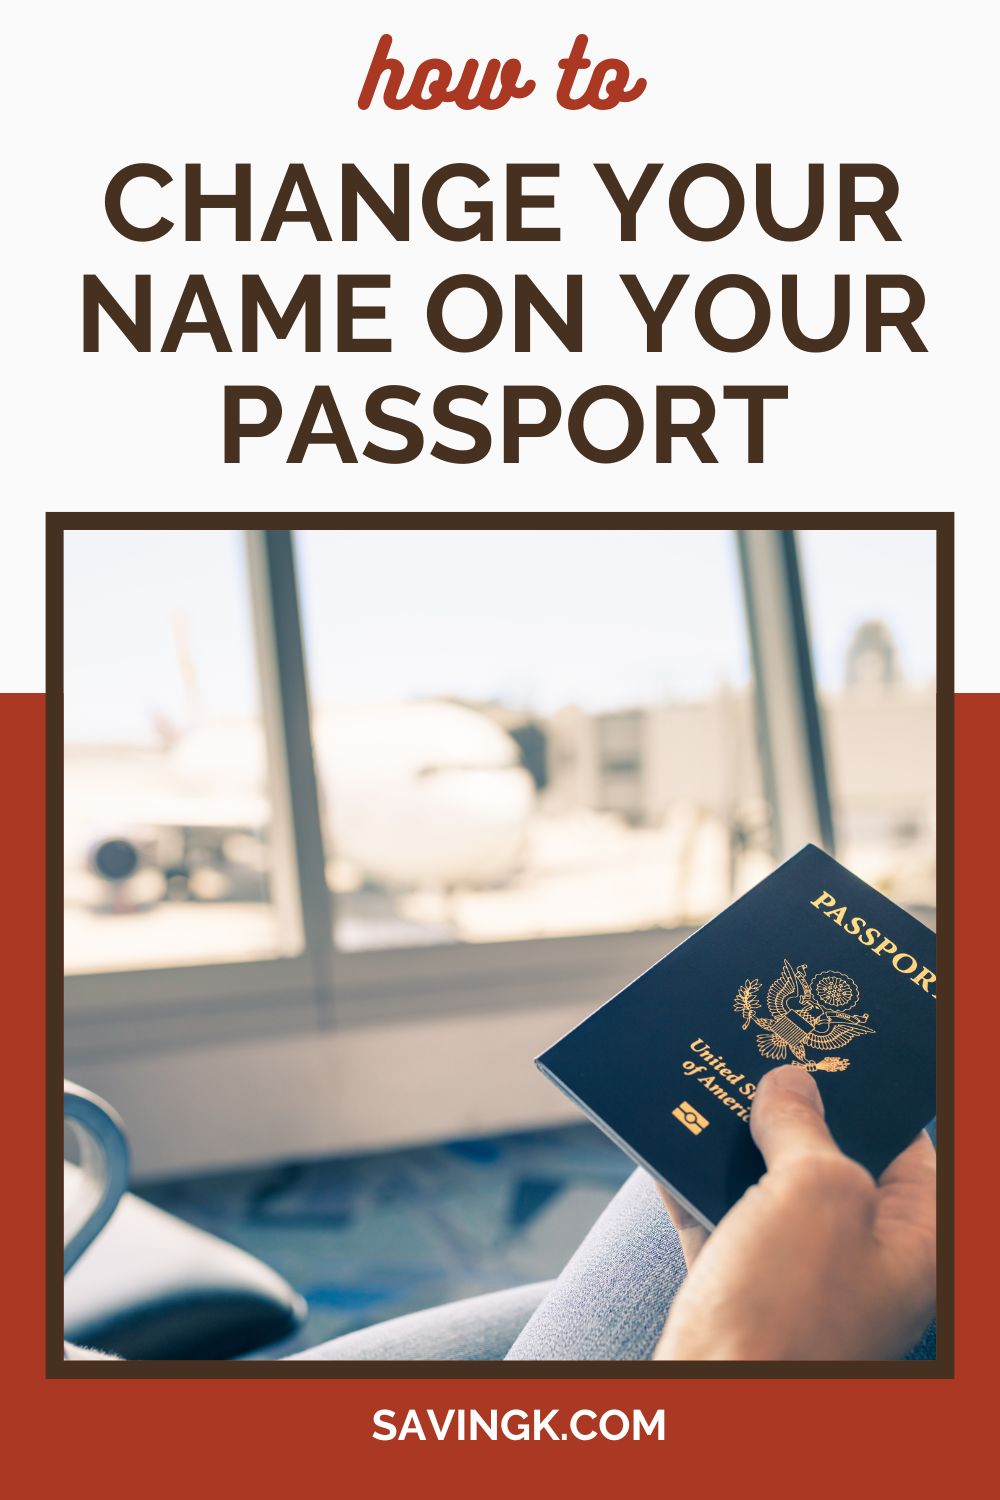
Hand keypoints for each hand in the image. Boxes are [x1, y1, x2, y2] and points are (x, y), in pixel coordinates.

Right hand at [654, 1065, 935, 1359]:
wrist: (714, 1407)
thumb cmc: (788, 1315)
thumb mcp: (815, 1191)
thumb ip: (805, 1125)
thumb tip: (789, 1083)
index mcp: (914, 1239)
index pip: (905, 1144)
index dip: (864, 1091)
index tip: (824, 1044)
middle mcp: (863, 1261)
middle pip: (829, 1161)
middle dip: (787, 1109)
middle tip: (754, 1054)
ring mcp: (799, 1282)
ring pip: (767, 1187)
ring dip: (732, 1141)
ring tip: (703, 1083)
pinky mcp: (738, 1295)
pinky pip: (716, 1220)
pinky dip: (689, 1182)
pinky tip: (663, 1140)